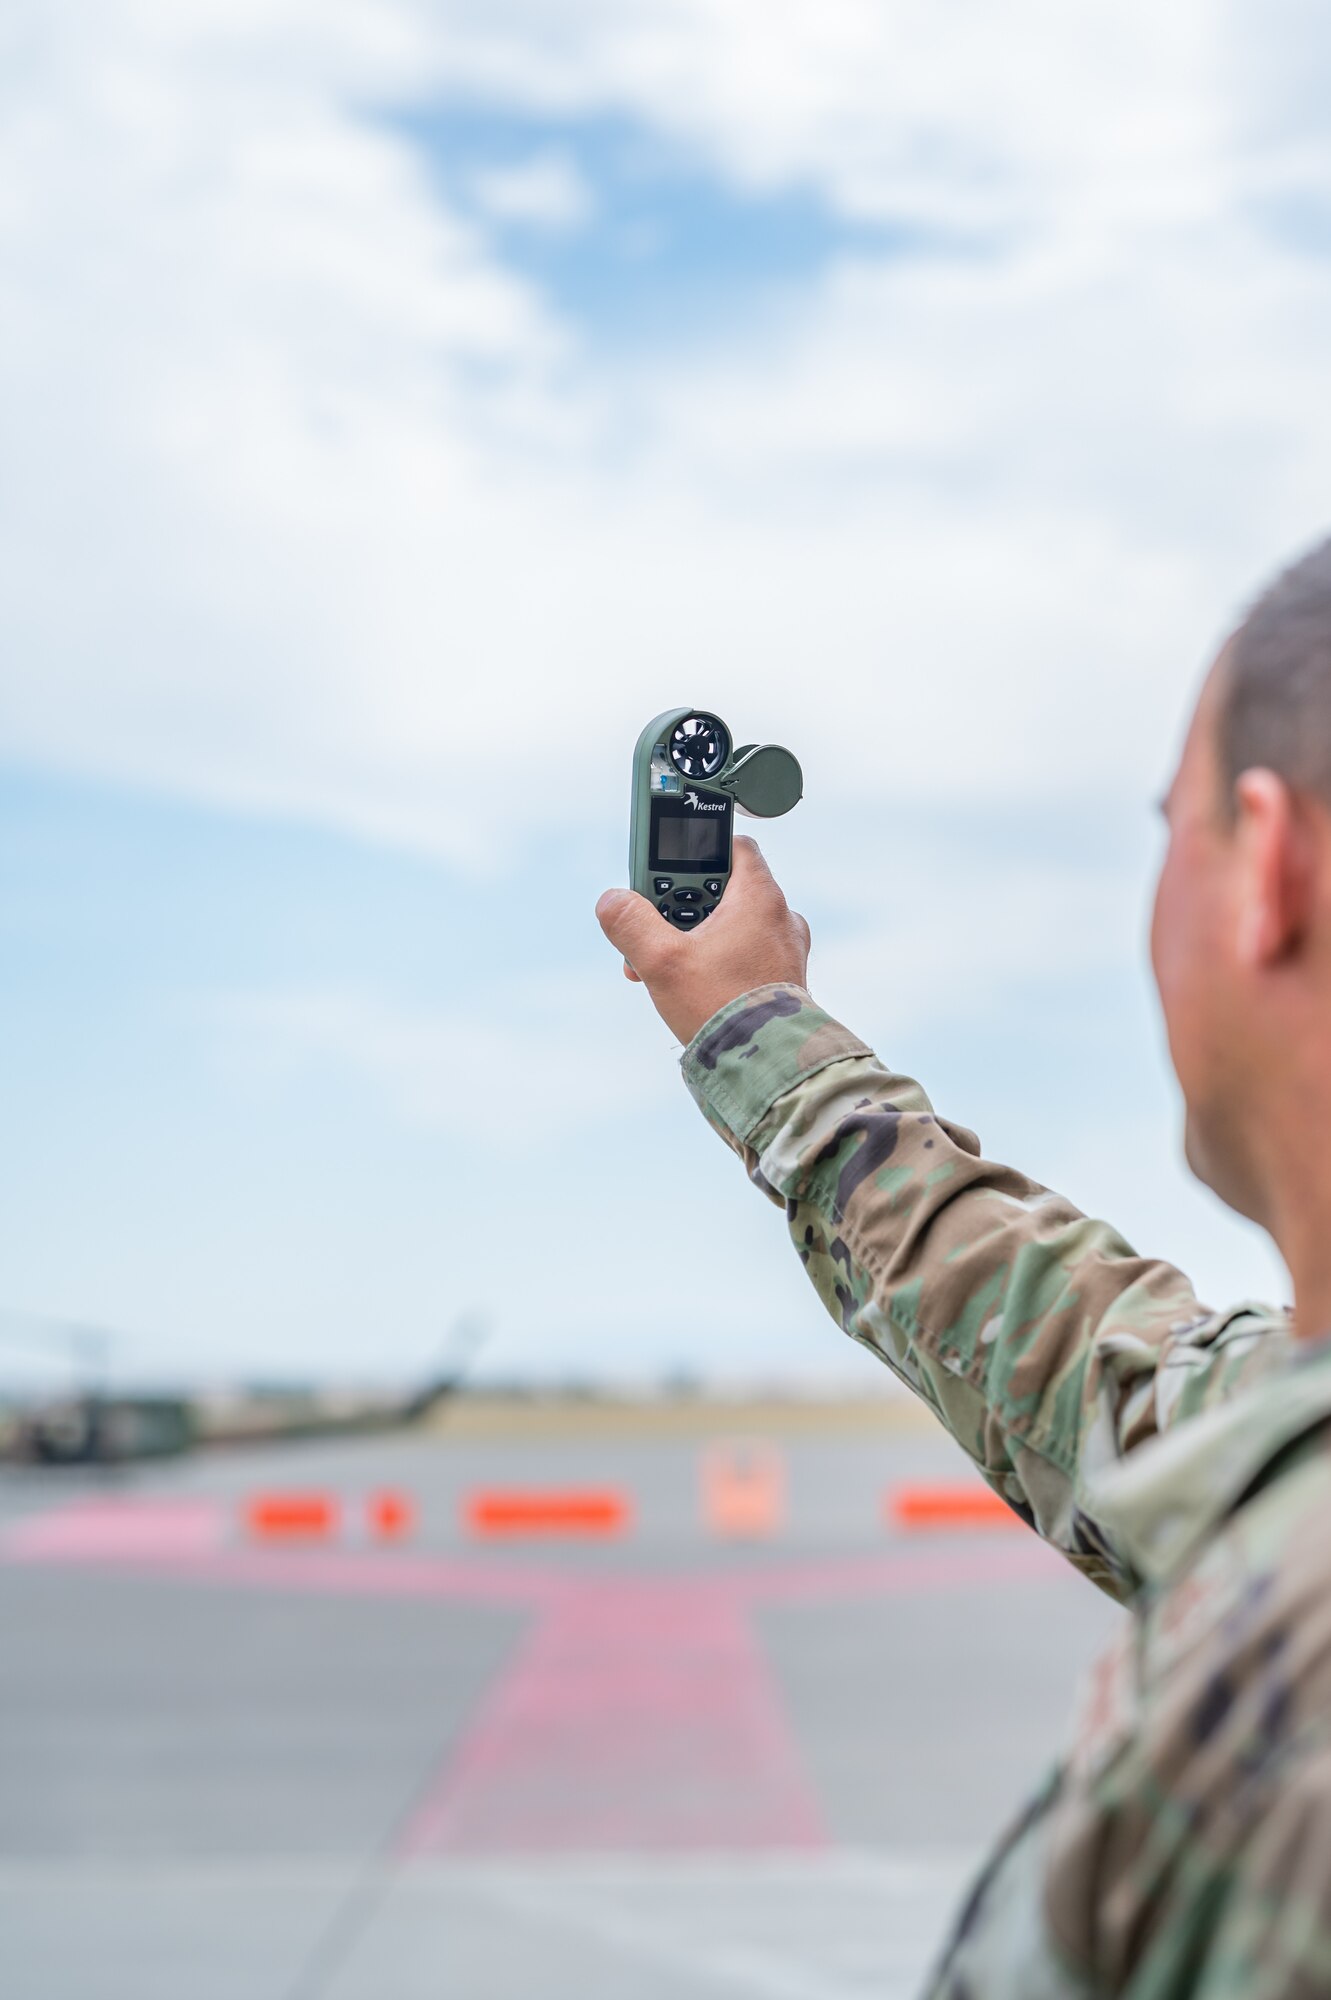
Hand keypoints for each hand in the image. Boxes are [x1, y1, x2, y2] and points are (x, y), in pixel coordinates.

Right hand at [595, 837, 811, 1044]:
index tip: (665, 871)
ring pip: (730, 927)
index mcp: (760, 897)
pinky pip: (743, 955)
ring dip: (693, 940)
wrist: (767, 1067)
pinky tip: (689, 988)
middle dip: (681, 908)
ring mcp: (785, 950)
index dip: (696, 849)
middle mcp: (781, 917)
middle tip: (655, 932)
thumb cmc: (723, 1009)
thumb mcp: (662, 962)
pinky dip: (715, 962)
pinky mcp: (783, 980)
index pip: (733, 845)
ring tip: (665, 969)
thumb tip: (612, 901)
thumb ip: (631, 924)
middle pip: (723, 889)